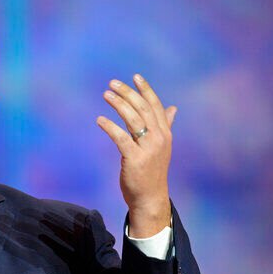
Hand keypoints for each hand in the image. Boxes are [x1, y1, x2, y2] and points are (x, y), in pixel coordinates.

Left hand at [96, 74, 175, 236]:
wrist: (150, 197)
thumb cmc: (153, 171)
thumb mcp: (161, 146)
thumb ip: (165, 125)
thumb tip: (173, 108)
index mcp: (165, 133)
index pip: (156, 106)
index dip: (146, 89)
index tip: (135, 76)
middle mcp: (159, 138)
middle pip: (143, 109)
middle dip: (128, 93)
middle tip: (112, 83)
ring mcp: (148, 149)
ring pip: (133, 119)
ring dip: (118, 104)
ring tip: (106, 95)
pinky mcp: (134, 159)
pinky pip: (121, 138)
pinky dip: (110, 127)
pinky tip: (99, 120)